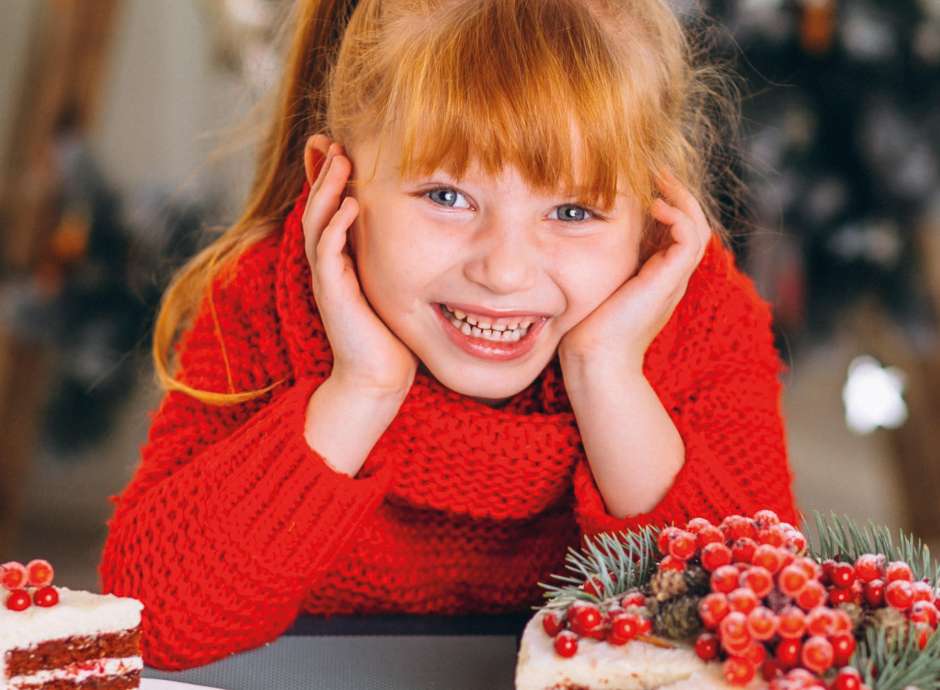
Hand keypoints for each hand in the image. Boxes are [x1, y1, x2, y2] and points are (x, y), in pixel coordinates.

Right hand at [301, 134, 417, 397]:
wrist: (380, 377)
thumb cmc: (392, 333)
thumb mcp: (396, 282)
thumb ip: (398, 255)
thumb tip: (420, 227)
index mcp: (340, 258)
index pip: (328, 206)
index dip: (329, 176)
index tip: (338, 144)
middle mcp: (328, 264)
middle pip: (316, 206)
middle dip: (322, 172)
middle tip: (331, 140)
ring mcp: (326, 278)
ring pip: (316, 223)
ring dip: (327, 190)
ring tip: (339, 160)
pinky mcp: (332, 295)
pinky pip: (327, 254)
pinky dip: (336, 227)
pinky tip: (350, 206)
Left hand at [558, 170, 711, 375]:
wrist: (594, 360)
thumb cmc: (585, 328)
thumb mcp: (593, 284)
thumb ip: (596, 261)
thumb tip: (574, 231)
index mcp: (656, 277)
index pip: (676, 230)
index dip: (666, 202)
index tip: (645, 181)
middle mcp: (670, 277)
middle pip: (693, 225)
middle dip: (678, 194)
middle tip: (658, 171)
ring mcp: (672, 280)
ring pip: (697, 228)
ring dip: (682, 200)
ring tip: (660, 183)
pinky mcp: (668, 281)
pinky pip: (690, 240)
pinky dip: (678, 217)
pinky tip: (655, 206)